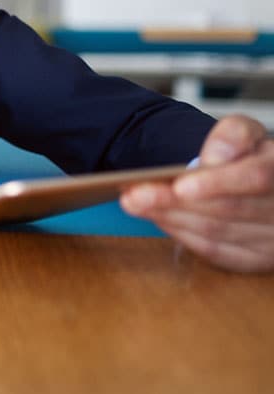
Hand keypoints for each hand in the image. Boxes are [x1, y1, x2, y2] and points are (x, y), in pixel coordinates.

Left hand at [121, 114, 273, 272]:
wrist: (266, 185)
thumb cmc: (252, 158)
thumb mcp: (247, 134)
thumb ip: (233, 135)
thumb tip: (213, 157)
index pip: (254, 178)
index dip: (216, 183)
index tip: (179, 185)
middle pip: (226, 210)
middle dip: (173, 202)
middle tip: (133, 193)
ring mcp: (273, 240)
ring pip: (216, 233)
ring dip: (170, 218)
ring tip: (135, 202)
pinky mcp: (256, 259)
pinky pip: (215, 252)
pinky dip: (182, 234)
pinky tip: (158, 218)